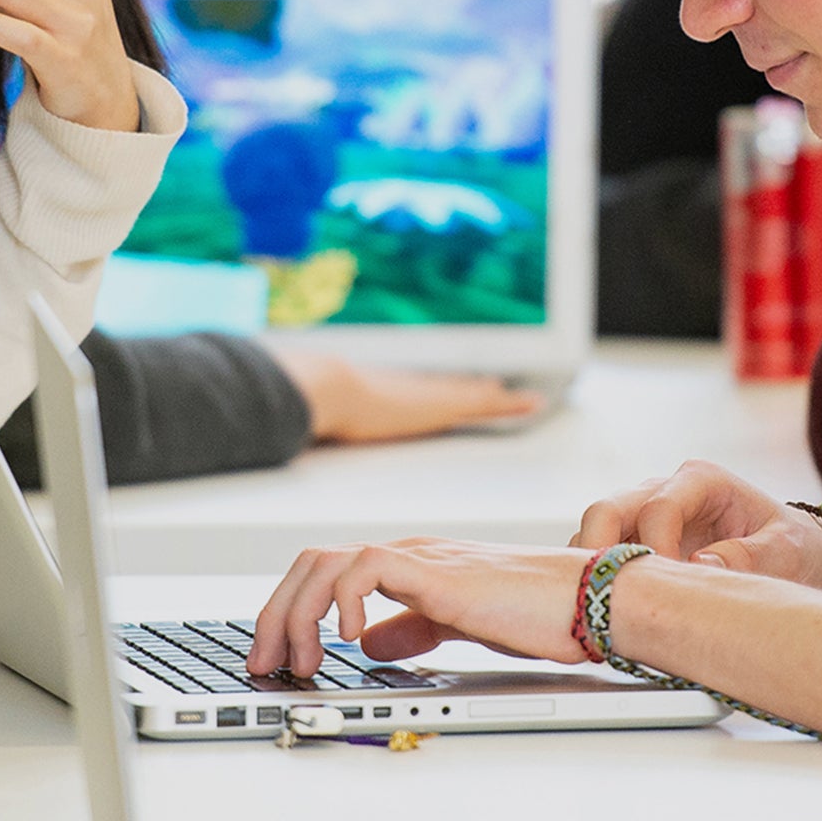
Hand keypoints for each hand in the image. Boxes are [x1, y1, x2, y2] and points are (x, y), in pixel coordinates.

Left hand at [246, 538, 591, 676]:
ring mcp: (418, 558)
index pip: (324, 574)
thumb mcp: (455, 625)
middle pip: (310, 565)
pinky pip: (366, 568)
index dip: (287, 614)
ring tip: (303, 662)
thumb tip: (368, 646)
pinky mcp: (436, 571)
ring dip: (297, 615)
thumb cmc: (536, 613)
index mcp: (407, 567)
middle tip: (264, 666)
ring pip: (325, 563)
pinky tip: (350, 640)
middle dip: (274, 616)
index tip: (273, 660)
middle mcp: (405, 554)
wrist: (586, 601)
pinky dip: (343, 602)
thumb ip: (412, 628)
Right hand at [273, 351, 543, 443]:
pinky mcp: (443, 404)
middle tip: (496, 388)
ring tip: (522, 398)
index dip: (438, 394)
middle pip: (450, 389)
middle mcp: (412, 390)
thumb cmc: (318, 410)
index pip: (420, 395)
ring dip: (495, 398)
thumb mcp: (320, 422)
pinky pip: (484, 403)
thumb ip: (314, 429)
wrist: (327, 391)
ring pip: (471, 394)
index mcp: (387, 396)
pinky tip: (529, 403)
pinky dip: (506, 404)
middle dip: (472, 390)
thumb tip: (292, 432)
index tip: (452, 390)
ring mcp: (429, 394)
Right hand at [574, 460, 821, 586]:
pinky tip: (614, 613)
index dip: (656, 551)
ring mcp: (643, 514)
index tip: (669, 595)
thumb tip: (702, 564)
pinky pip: (599, 556)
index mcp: (702, 481)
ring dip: (594, 570)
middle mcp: (663, 489)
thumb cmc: (793, 547)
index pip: (658, 509)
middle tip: (612, 601)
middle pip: (606, 510)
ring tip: (611, 610)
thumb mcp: (788, 550)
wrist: (795, 553)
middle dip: (597, 554)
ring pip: (594, 533)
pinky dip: (599, 582)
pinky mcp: (634, 542)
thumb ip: (751, 556)